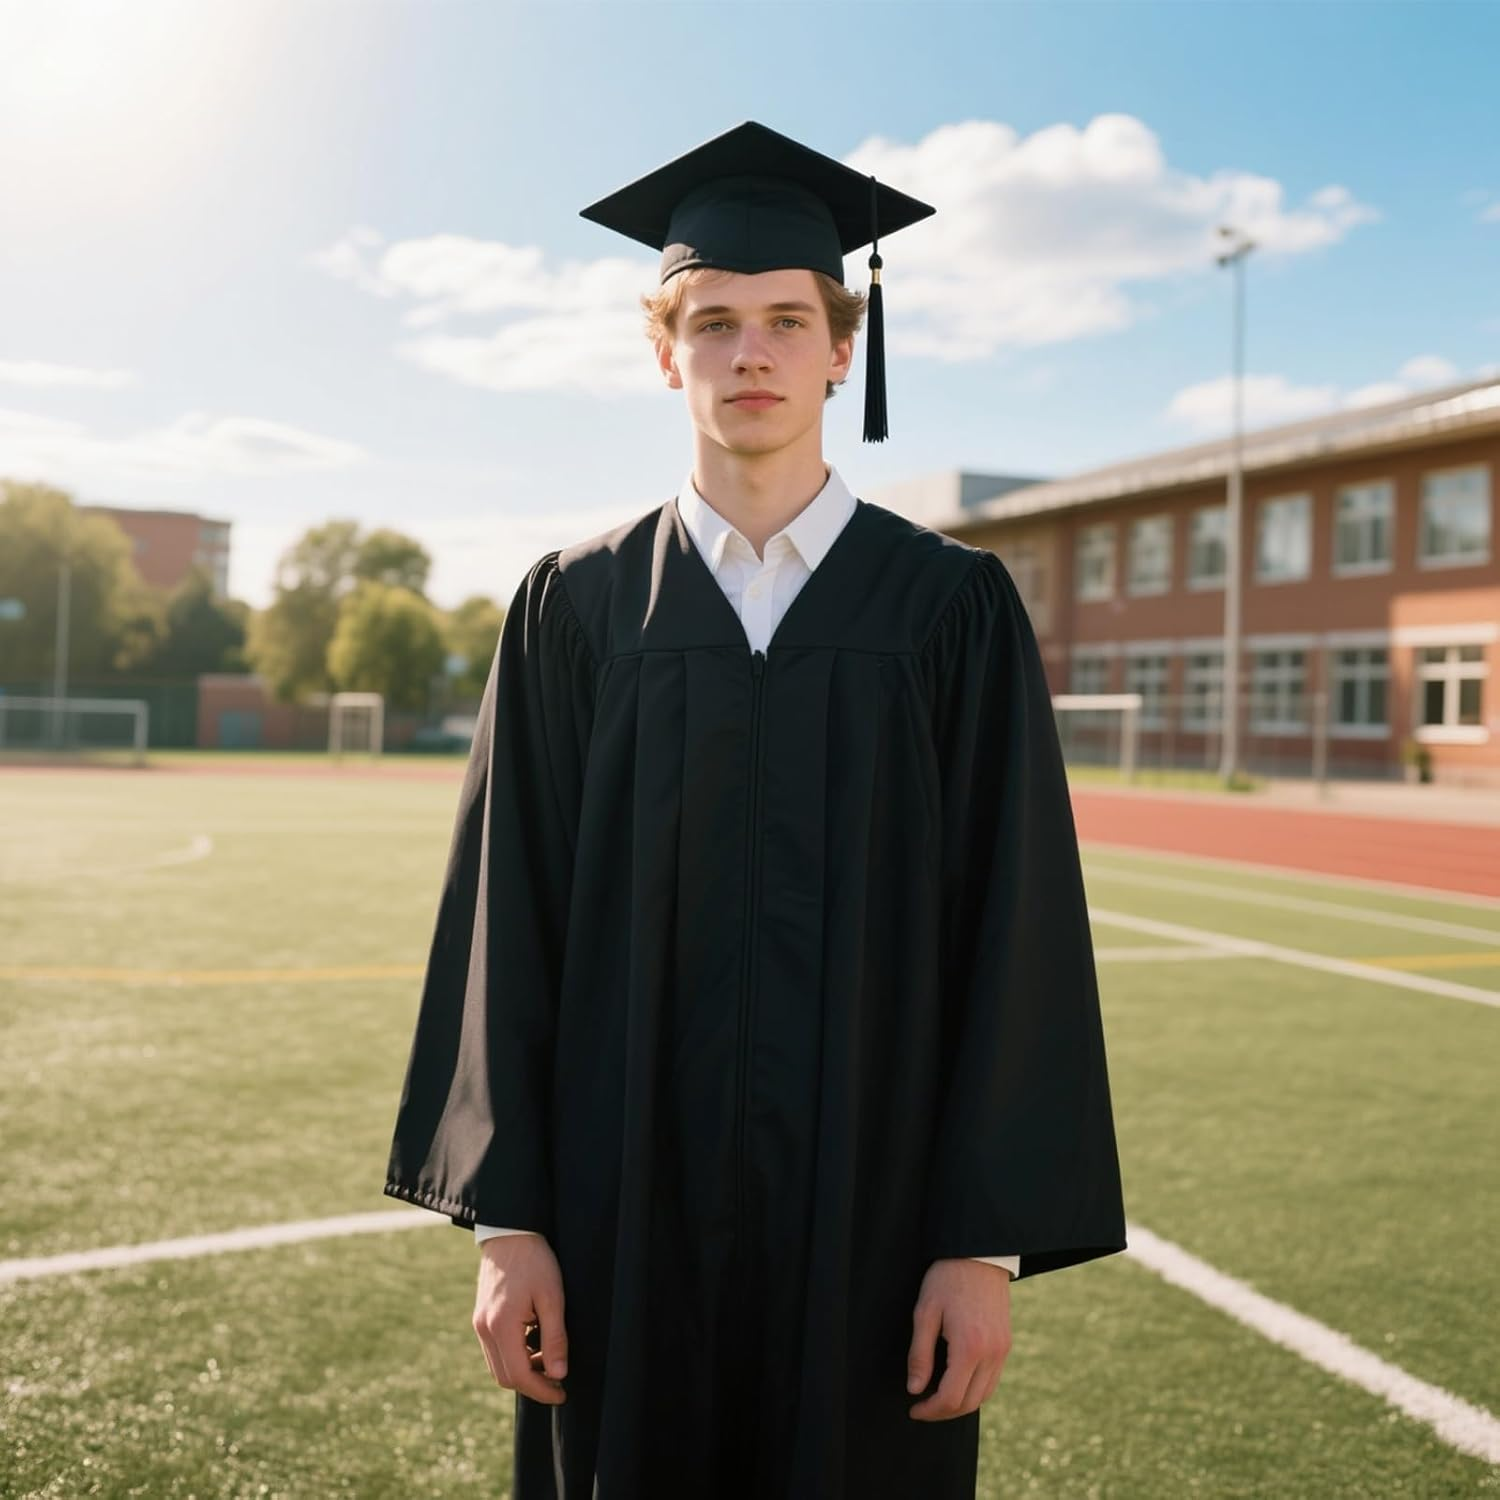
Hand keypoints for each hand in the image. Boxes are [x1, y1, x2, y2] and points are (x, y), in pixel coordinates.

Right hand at [472, 1232, 568, 1403]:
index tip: (562, 1393)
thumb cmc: (534, 1261)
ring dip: (523, 1372)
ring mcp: (479, 1324)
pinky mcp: (480, 1317)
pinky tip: (534, 1345)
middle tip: (558, 1382)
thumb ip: (555, 1337)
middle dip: (532, 1385)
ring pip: (498, 1366)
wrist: (509, 1232)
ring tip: (549, 1361)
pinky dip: (513, 1357)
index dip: (541, 1390)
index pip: (519, 1376)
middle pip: (505, 1377)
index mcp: (501, 1325)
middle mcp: (484, 1329)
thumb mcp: (552, 1297)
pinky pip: (494, 1350)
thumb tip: (559, 1374)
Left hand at [906, 1258, 1011, 1420]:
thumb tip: (915, 1389)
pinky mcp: (1006, 1344)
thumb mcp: (925, 1312)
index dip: (930, 1410)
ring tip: (937, 1399)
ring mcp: (1002, 1350)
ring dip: (960, 1404)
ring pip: (983, 1396)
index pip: (950, 1398)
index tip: (913, 1409)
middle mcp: (991, 1354)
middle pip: (969, 1403)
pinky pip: (992, 1381)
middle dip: (943, 1412)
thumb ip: (919, 1354)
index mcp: (969, 1347)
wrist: (978, 1254)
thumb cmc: (947, 1279)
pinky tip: (957, 1383)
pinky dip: (975, 1390)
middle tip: (922, 1408)